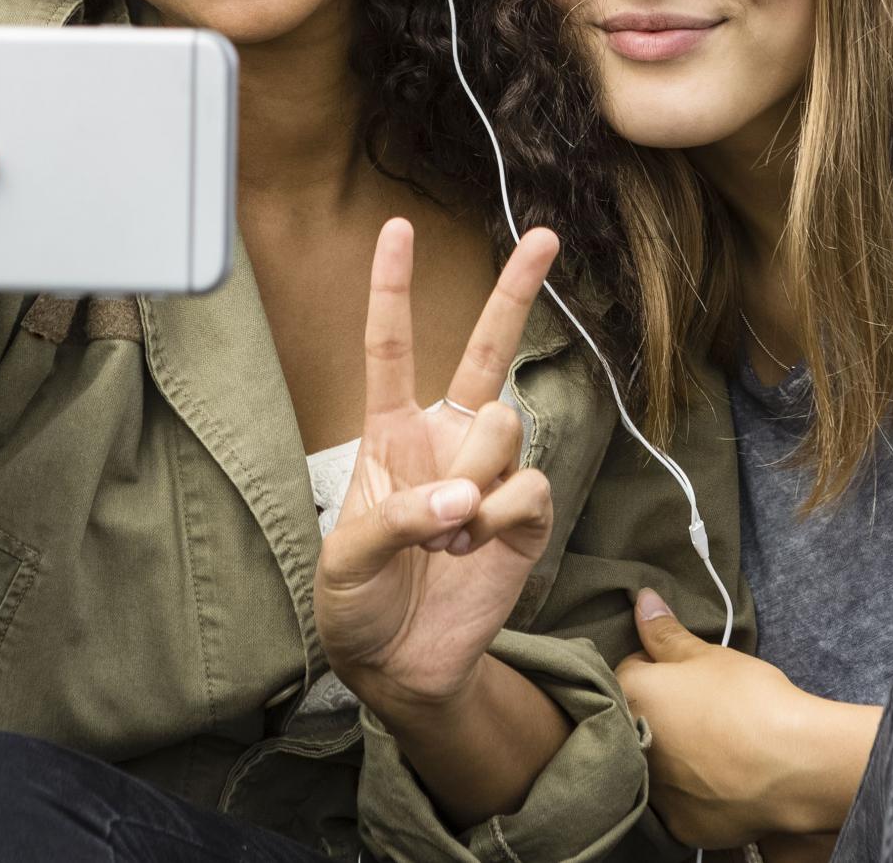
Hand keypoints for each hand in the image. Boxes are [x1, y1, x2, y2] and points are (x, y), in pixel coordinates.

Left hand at [315, 219, 558, 713]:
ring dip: (474, 476)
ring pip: (505, 424)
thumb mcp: (346, 556)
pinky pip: (528, 486)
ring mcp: (490, 474)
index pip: (391, 346)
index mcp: (390, 432)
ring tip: (444, 531)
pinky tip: (471, 546)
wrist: (397, 665)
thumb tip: (462, 498)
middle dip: (516, 290)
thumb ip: (397, 516)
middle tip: (545, 235)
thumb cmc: (357, 599)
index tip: (398, 228)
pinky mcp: (525, 516)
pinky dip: (498, 516)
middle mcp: (447, 439)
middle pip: (487, 350)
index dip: (393, 287)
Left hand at [616, 592, 870, 848]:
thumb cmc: (748, 699)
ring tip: (716, 747)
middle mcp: (630, 745)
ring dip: (673, 755)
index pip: (630, 670)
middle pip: (637, 719)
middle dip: (661, 713)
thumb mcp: (708, 655)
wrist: (793, 765)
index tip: (689, 675)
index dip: (660, 667)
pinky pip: (679, 804)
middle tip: (703, 712)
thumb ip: (666, 632)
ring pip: (655, 764)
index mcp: (630, 695)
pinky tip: (723, 781)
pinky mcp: (680, 825)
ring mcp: (654, 791)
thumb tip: (641, 600)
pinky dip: (695, 794)